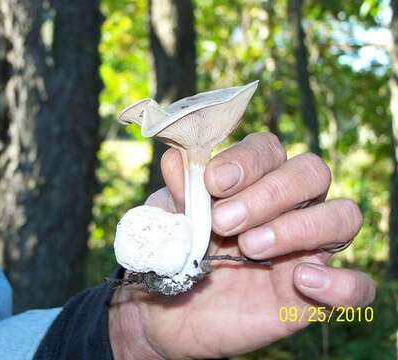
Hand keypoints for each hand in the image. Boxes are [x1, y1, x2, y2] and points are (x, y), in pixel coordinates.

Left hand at [109, 132, 375, 359]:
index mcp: (251, 181)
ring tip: (251, 248)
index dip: (247, 160)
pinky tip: (301, 280)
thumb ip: (178, 191)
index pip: (270, 149)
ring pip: (342, 216)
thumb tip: (178, 159)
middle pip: (311, 173)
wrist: (164, 311)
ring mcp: (303, 249)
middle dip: (269, 193)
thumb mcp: (168, 218)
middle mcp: (286, 207)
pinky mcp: (309, 295)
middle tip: (224, 222)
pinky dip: (342, 283)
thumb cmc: (171, 252)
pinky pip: (356, 286)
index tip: (213, 182)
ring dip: (300, 227)